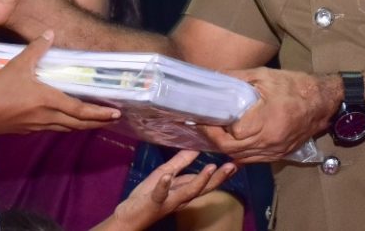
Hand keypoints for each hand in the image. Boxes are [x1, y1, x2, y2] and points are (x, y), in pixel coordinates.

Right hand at [0, 31, 119, 134]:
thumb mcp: (17, 65)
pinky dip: (69, 125)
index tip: (115, 113)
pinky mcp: (31, 129)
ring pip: (68, 128)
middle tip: (114, 119)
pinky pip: (57, 128)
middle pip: (79, 123)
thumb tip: (50, 33)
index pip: (80, 110)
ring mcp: (39, 125)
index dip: (99, 113)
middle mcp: (48, 116)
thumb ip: (36, 49)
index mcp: (48, 101)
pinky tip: (69, 120)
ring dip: (85, 125)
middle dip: (98, 122)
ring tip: (97, 120)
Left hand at [99, 151, 236, 230]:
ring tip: (211, 168)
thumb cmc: (148, 195)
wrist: (129, 216)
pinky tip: (166, 177)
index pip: (205, 182)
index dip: (219, 174)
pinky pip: (160, 194)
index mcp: (183, 191)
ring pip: (187, 193)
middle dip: (218, 178)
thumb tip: (196, 148)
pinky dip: (163, 186)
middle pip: (202, 188)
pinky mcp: (153, 202)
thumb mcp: (165, 175)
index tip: (235, 163)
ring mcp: (168, 201)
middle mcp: (180, 198)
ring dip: (200, 180)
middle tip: (232, 166)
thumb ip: (179, 163)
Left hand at [200, 67, 336, 162]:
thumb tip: (212, 77)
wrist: (323, 101)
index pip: (232, 133)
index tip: (201, 116)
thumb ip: (236, 78)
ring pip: (240, 157)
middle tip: (200, 126)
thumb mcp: (263, 75)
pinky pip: (252, 160)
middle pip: (232, 148)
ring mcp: (275, 151)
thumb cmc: (294, 85)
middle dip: (213, 138)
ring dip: (223, 147)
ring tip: (212, 132)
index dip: (214, 126)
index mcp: (267, 120)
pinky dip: (238, 152)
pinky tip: (230, 142)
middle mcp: (270, 141)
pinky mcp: (279, 155)